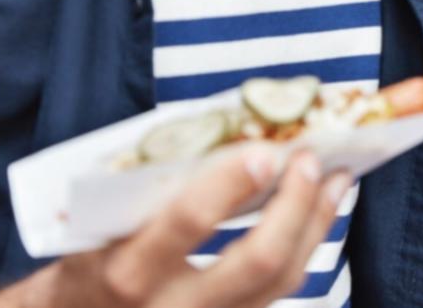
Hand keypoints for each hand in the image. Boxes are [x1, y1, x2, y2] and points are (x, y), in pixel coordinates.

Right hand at [0, 149, 351, 307]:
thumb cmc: (87, 260)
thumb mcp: (98, 225)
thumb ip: (152, 190)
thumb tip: (227, 132)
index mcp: (127, 270)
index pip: (186, 224)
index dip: (228, 186)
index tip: (264, 151)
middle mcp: (170, 307)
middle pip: (257, 261)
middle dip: (295, 206)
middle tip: (311, 159)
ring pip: (281, 279)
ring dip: (315, 222)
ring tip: (335, 177)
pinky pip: (278, 290)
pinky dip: (304, 245)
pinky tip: (316, 211)